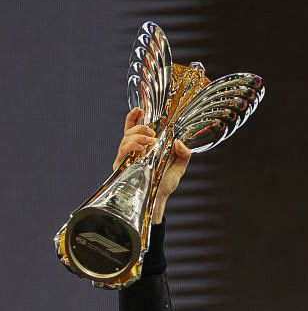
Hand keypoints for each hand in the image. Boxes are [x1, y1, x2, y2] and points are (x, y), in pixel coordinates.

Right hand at [112, 107, 190, 222]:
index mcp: (144, 148)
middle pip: (129, 131)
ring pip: (126, 138)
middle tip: (152, 133)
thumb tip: (179, 141)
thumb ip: (184, 154)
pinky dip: (132, 144)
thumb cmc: (165, 185)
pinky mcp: (121, 166)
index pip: (134, 129)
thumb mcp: (178, 167)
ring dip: (138, 135)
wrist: (157, 200)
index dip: (134, 117)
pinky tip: (142, 146)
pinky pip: (123, 149)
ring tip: (150, 141)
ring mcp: (127, 158)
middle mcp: (133, 151)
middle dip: (140, 127)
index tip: (139, 109)